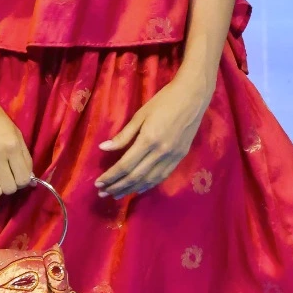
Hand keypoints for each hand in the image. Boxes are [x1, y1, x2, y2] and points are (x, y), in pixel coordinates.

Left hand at [95, 75, 210, 199]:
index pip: (125, 165)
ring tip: (116, 195)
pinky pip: (161, 177)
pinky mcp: (180, 158)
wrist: (193, 97)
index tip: (98, 183)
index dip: (111, 176)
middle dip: (117, 186)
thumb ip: (123, 135)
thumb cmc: (164, 101)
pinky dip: (147, 185)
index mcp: (149, 139)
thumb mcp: (140, 114)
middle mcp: (161, 152)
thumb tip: (103, 148)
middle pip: (135, 176)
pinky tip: (137, 189)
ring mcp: (172, 157)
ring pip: (149, 180)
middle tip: (103, 193)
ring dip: (131, 190)